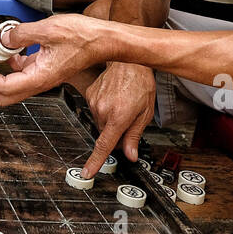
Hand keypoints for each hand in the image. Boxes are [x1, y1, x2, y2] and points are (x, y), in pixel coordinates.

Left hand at [0, 14, 110, 106]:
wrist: (105, 39)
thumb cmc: (84, 36)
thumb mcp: (48, 29)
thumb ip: (21, 34)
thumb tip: (3, 39)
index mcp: (40, 78)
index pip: (4, 87)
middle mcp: (41, 82)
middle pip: (5, 95)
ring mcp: (43, 76)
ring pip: (12, 86)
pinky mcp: (46, 68)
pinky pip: (22, 73)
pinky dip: (9, 66)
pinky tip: (4, 53)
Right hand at [78, 63, 155, 177]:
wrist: (129, 61)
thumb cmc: (141, 83)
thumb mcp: (145, 113)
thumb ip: (135, 136)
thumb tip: (130, 155)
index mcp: (118, 117)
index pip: (104, 146)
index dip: (95, 162)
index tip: (87, 172)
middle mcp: (103, 111)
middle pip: (105, 134)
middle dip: (115, 133)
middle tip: (128, 119)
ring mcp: (93, 102)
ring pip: (100, 123)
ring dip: (110, 120)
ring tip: (121, 104)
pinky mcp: (88, 95)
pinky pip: (95, 110)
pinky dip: (104, 109)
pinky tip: (113, 98)